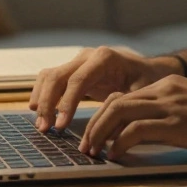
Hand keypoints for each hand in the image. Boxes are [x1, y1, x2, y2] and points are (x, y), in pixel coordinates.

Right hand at [29, 46, 177, 130]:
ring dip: (41, 100)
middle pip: (57, 76)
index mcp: (104, 58)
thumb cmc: (145, 82)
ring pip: (48, 76)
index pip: (78, 80)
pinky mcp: (72, 70)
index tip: (61, 126)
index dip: (66, 103)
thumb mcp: (142, 93)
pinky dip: (42, 95)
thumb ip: (126, 106)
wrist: (146, 70)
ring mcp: (77, 61)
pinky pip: (50, 79)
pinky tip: (40, 113)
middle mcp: (87, 56)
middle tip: (45, 129)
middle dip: (48, 103)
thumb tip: (110, 130)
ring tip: (41, 125)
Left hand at [79, 75, 186, 162]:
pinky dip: (119, 143)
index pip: (124, 95)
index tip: (95, 134)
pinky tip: (116, 156)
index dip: (103, 115)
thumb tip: (146, 135)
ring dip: (99, 133)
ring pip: (118, 112)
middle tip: (85, 146)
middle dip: (93, 124)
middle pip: (113, 101)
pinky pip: (135, 131)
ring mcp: (172, 105)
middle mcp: (167, 89)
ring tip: (93, 152)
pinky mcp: (178, 123)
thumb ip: (171, 116)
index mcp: (170, 84)